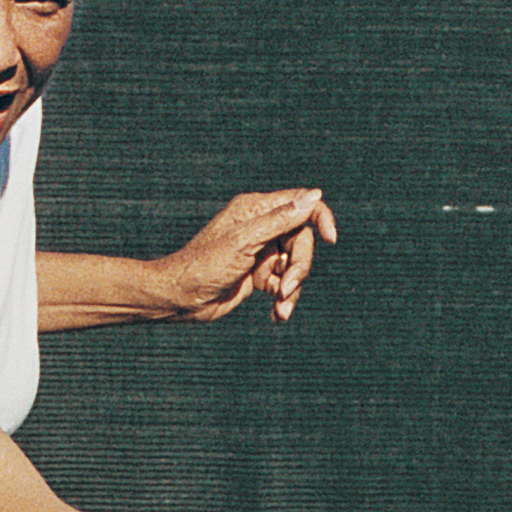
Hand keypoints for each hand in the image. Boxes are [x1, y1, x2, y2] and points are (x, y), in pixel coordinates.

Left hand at [158, 188, 337, 323]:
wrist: (180, 299)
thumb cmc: (205, 266)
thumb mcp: (245, 241)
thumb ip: (281, 220)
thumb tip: (315, 196)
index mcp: (256, 209)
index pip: (300, 204)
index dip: (320, 218)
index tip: (331, 239)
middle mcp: (260, 227)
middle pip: (301, 241)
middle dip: (299, 267)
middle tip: (286, 288)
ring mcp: (260, 252)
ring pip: (294, 266)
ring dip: (292, 288)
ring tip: (281, 308)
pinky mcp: (258, 275)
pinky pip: (283, 284)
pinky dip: (283, 300)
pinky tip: (278, 316)